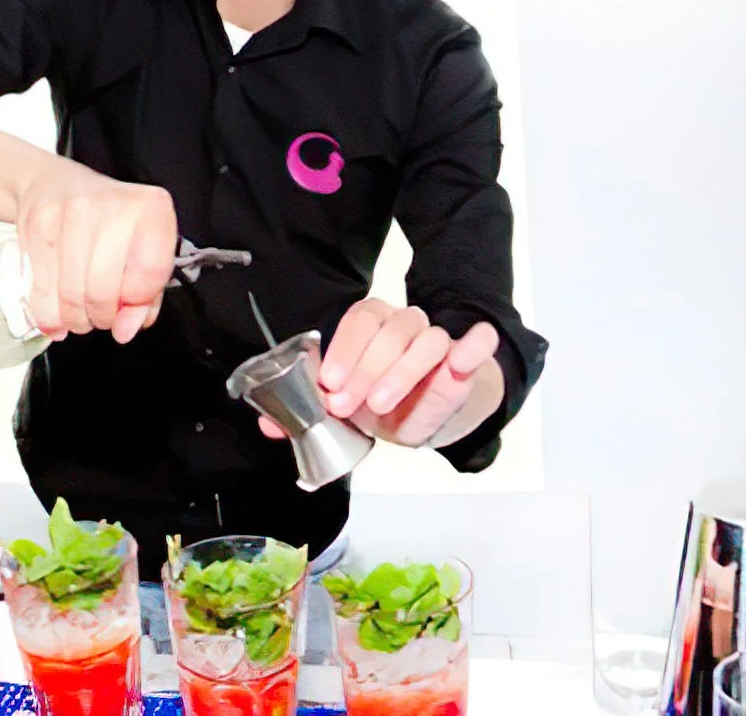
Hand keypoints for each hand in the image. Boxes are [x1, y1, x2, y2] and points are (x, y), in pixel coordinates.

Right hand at [15, 158, 177, 343]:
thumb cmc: (104, 219)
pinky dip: (48, 315)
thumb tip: (126, 329)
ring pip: (72, 294)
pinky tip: (55, 314)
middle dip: (101, 317)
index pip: (150, 272)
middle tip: (99, 317)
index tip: (127, 309)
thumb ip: (144, 295)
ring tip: (78, 315)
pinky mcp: (38, 227)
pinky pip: (42, 290)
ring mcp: (72, 213)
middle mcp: (112, 204)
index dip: (137, 303)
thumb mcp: (138, 248)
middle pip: (106, 289)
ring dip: (75, 319)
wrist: (52, 183)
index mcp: (150, 207)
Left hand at [256, 299, 500, 446]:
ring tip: (380, 404)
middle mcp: (403, 325)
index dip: (342, 350)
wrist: (422, 417)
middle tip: (344, 406)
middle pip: (389, 332)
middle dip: (363, 370)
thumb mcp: (342, 409)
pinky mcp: (466, 361)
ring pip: (425, 340)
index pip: (358, 322)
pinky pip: (477, 344)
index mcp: (371, 326)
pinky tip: (466, 355)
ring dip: (401, 371)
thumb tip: (268, 424)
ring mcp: (436, 340)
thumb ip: (306, 411)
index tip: (328, 382)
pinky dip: (475, 345)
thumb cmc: (377, 404)